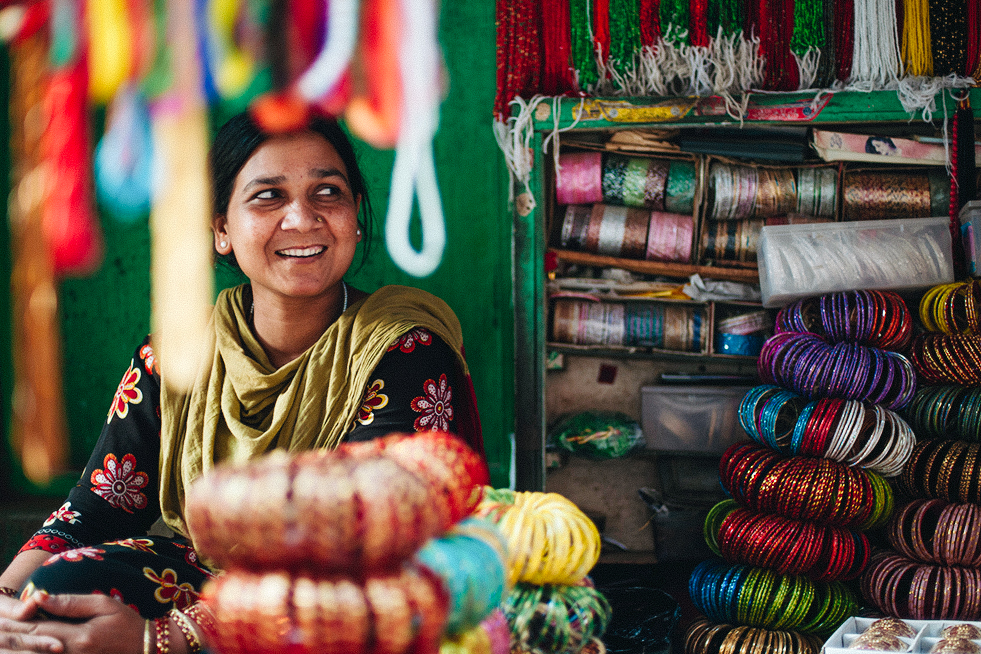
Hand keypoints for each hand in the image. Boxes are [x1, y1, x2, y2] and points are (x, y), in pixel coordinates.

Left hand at [4, 593, 144, 653]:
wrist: (146, 648)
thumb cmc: (127, 623)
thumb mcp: (104, 604)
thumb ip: (71, 603)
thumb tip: (41, 597)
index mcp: (78, 637)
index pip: (37, 628)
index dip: (15, 622)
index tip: (0, 616)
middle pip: (32, 645)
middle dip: (11, 636)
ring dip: (19, 647)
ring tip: (4, 639)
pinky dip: (34, 652)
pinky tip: (25, 648)